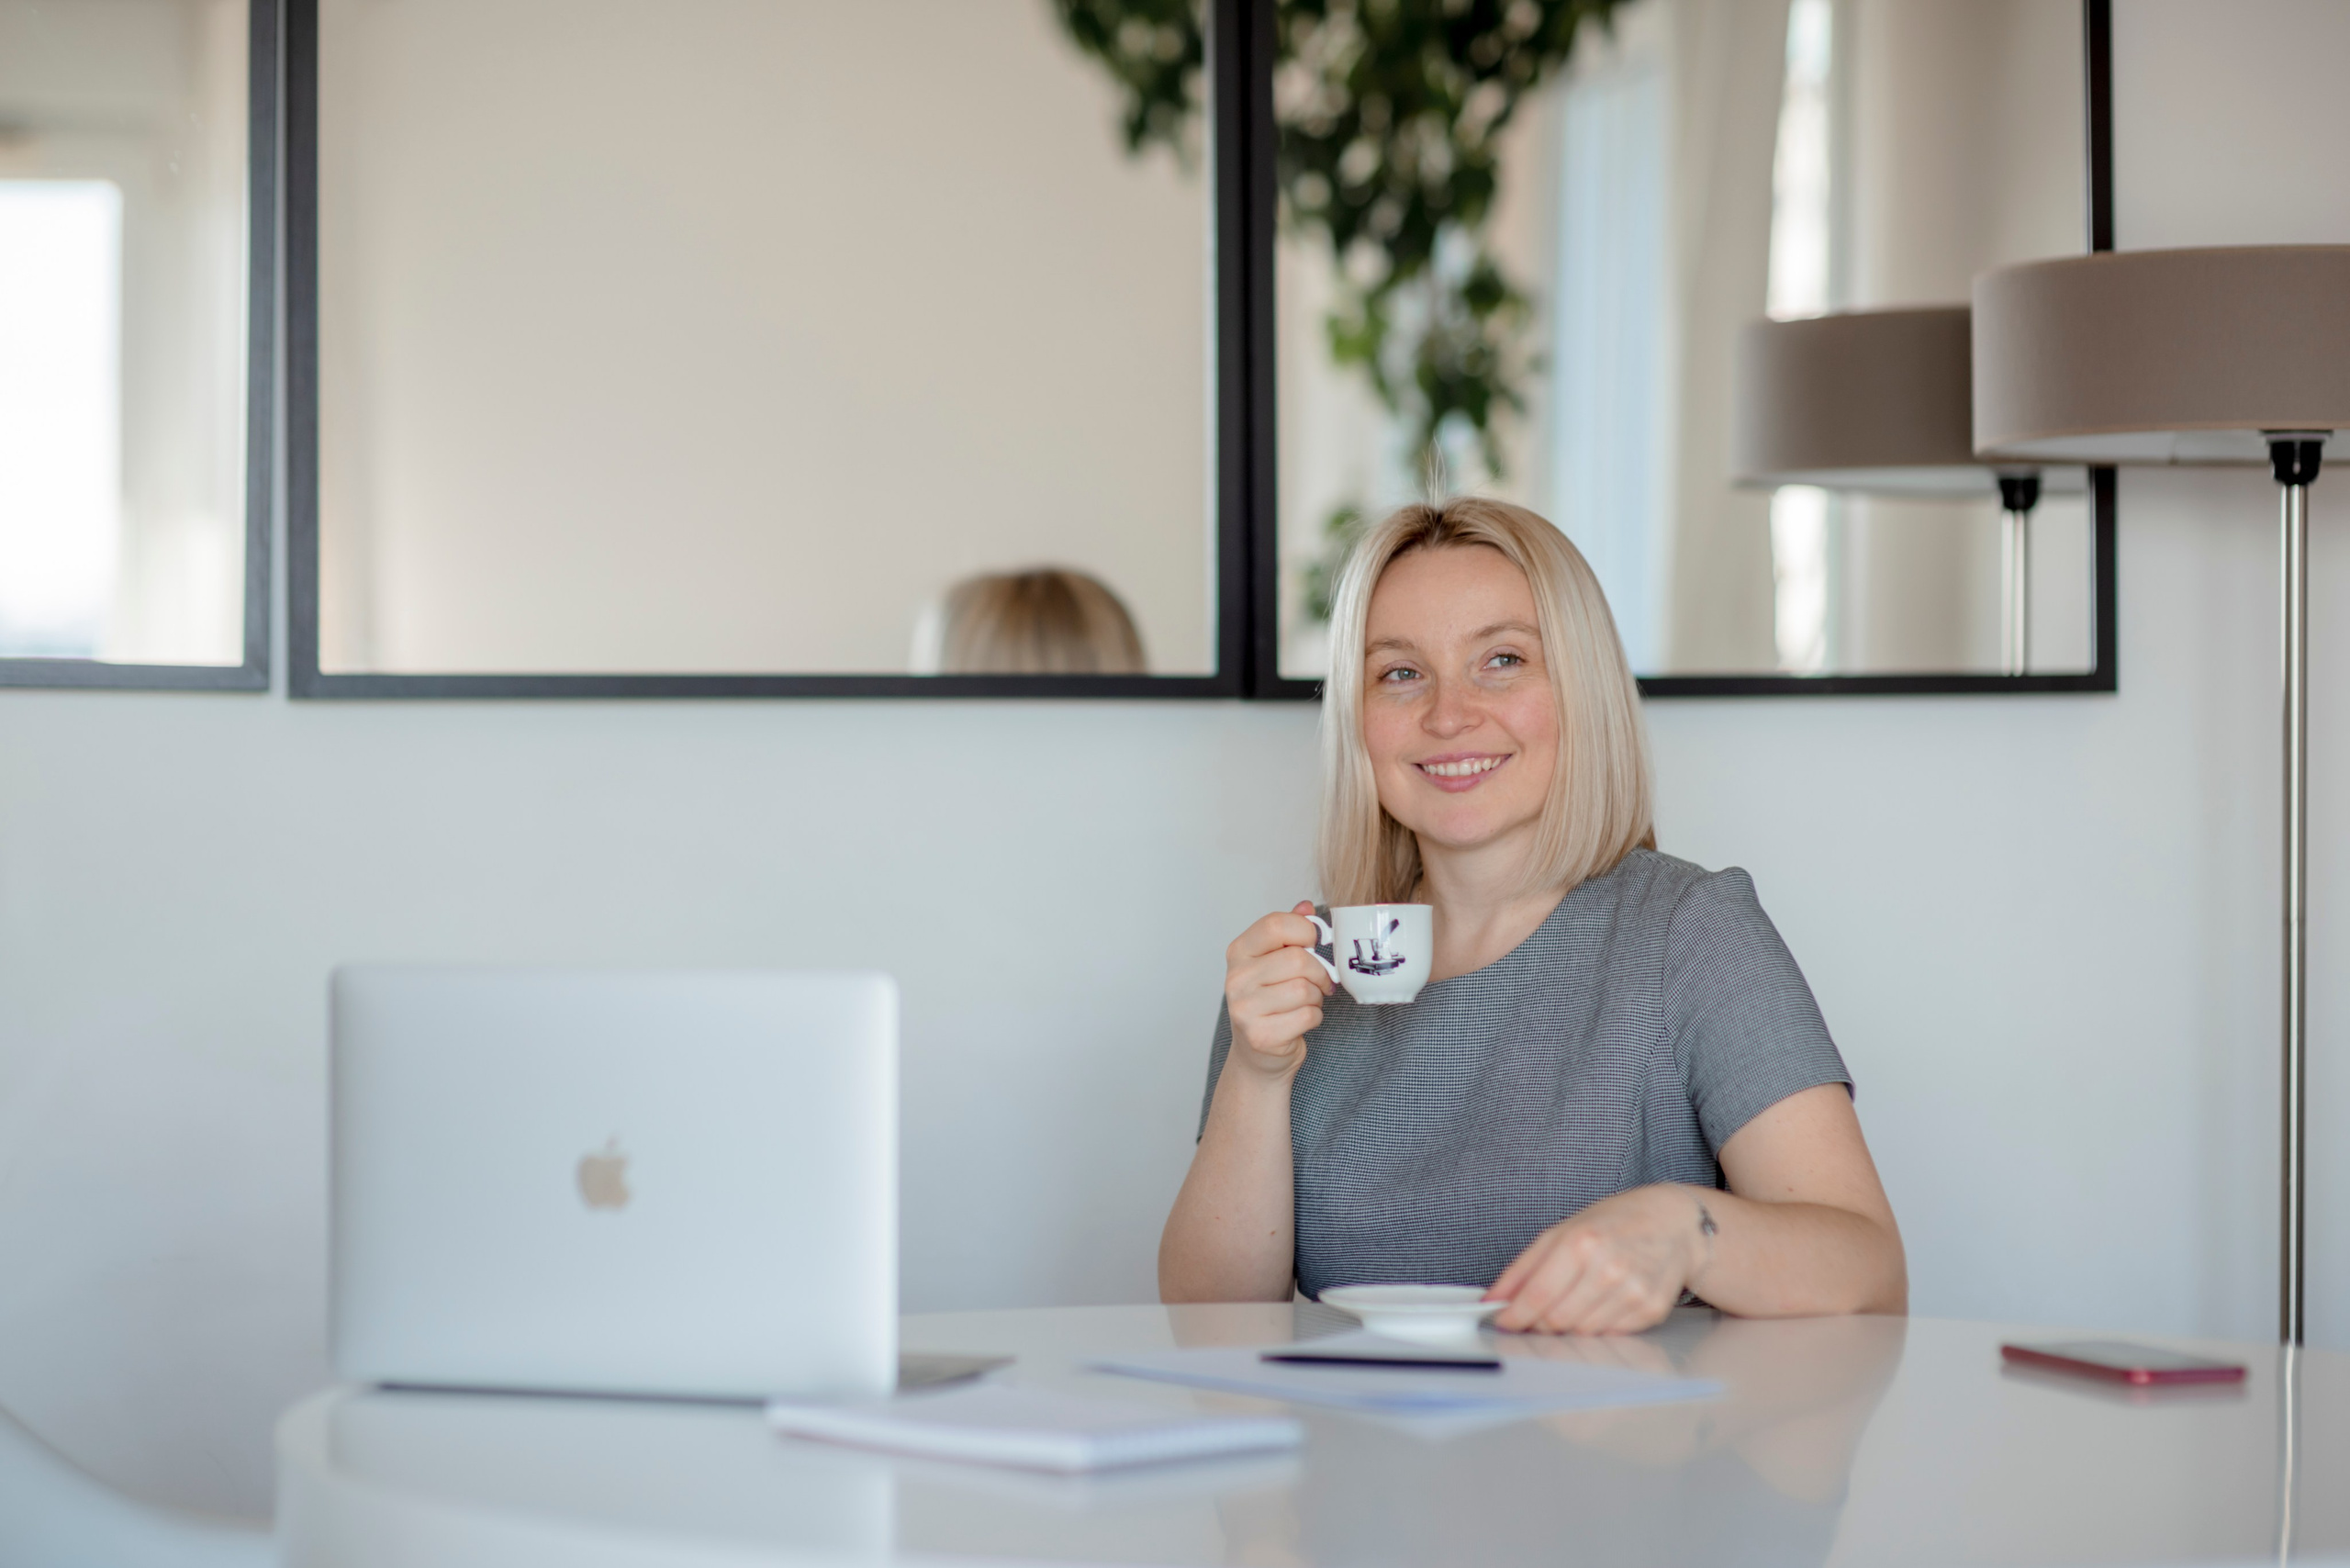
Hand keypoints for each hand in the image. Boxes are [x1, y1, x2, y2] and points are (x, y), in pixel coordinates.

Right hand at [1222, 902, 1334, 1079]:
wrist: (1258, 1054)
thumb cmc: (1270, 1003)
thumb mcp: (1274, 962)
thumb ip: (1289, 933)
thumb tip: (1306, 907)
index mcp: (1239, 952)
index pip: (1276, 925)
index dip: (1305, 932)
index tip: (1312, 944)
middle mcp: (1236, 978)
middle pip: (1298, 960)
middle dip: (1319, 973)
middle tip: (1318, 982)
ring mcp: (1245, 1008)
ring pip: (1305, 989)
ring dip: (1316, 998)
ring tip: (1305, 1002)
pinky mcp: (1261, 1035)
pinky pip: (1307, 1016)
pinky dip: (1314, 1018)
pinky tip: (1301, 1020)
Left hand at [1486, 1185, 1713, 1334]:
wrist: (1672, 1224)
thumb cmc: (1614, 1223)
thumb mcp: (1562, 1231)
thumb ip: (1524, 1268)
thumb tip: (1493, 1299)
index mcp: (1581, 1243)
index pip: (1538, 1296)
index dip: (1515, 1315)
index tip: (1504, 1321)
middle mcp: (1609, 1269)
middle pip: (1557, 1320)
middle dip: (1539, 1322)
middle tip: (1538, 1312)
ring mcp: (1633, 1292)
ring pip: (1581, 1332)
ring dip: (1569, 1324)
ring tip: (1577, 1298)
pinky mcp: (1651, 1311)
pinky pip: (1609, 1334)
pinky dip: (1597, 1325)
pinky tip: (1604, 1301)